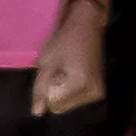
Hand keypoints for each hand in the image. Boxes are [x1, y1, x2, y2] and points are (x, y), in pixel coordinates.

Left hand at [32, 0, 105, 118]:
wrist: (87, 23)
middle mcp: (92, 92)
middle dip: (55, 92)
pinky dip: (70, 90)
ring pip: (69, 104)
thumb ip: (40, 89)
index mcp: (80, 85)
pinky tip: (73, 73)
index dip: (47, 90)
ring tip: (67, 70)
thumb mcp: (46, 63)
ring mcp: (98, 92)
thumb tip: (37, 112)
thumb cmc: (64, 40)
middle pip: (62, 108)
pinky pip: (77, 99)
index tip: (53, 72)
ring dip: (62, 91)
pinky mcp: (99, 89)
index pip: (54, 105)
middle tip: (59, 70)